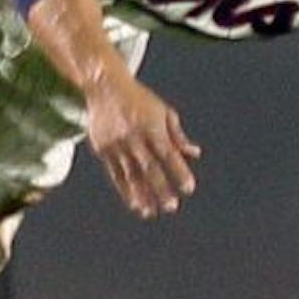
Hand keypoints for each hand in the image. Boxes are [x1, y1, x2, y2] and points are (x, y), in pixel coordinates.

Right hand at [83, 69, 200, 219]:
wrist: (105, 86)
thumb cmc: (139, 98)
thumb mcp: (163, 110)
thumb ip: (178, 135)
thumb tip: (195, 153)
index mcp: (152, 126)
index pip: (169, 153)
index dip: (179, 171)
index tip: (189, 188)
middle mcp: (134, 136)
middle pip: (149, 166)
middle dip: (160, 188)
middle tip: (171, 207)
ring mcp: (117, 144)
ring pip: (130, 174)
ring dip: (141, 195)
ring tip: (150, 212)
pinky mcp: (103, 149)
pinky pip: (115, 174)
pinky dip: (125, 190)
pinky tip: (134, 203)